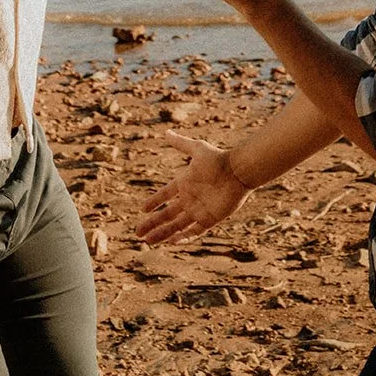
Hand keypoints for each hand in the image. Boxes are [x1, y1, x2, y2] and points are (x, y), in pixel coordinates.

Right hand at [136, 132, 251, 243]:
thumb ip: (181, 144)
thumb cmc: (218, 159)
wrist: (238, 172)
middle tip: (137, 233)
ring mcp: (199, 210)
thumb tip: (166, 133)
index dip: (154, 201)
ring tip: (148, 241)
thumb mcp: (197, 149)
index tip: (143, 209)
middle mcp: (190, 198)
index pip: (165, 194)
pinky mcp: (209, 219)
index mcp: (185, 183)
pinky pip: (194, 232)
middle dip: (152, 223)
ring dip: (162, 233)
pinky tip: (171, 242)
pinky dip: (183, 237)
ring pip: (177, 225)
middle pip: (167, 214)